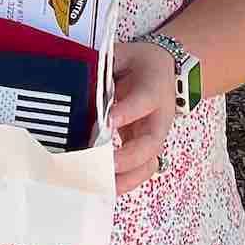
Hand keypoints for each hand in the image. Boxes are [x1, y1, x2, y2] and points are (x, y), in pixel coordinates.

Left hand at [109, 41, 176, 196]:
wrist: (167, 70)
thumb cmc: (141, 63)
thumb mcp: (124, 55)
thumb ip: (104, 67)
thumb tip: (78, 78)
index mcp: (154, 88)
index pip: (143, 101)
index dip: (126, 113)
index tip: (106, 122)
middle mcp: (158, 118)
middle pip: (150, 144)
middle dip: (126, 157)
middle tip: (102, 163)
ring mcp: (154, 137)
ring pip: (148, 165)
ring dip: (125, 178)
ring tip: (99, 186)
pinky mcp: (146, 150)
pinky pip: (139, 172)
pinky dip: (123, 183)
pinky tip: (101, 189)